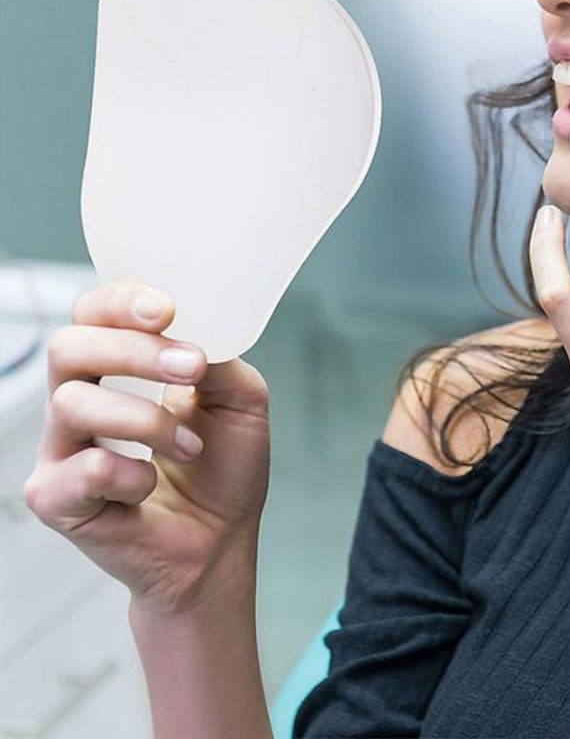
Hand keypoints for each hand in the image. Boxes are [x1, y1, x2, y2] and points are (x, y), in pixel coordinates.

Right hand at [23, 281, 270, 613]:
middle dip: (133, 350)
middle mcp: (81, 400)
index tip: (168, 311)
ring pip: (73, 403)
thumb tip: (196, 332)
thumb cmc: (224, 466)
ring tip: (189, 445)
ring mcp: (62, 449)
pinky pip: (81, 469)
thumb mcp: (239, 399)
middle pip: (69, 346)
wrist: (223, 541)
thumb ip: (218, 358)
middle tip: (190, 368)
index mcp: (119, 368)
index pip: (94, 312)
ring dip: (147, 420)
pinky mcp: (56, 498)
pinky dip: (131, 474)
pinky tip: (151, 485)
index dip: (121, 301)